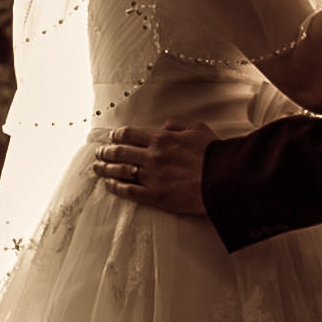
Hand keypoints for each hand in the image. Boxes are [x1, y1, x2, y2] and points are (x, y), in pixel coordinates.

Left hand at [91, 120, 214, 216]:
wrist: (223, 179)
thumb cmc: (214, 154)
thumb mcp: (198, 129)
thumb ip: (177, 125)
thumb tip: (163, 126)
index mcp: (162, 139)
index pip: (130, 134)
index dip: (117, 136)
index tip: (112, 137)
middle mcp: (152, 156)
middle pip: (120, 152)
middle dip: (106, 151)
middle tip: (99, 152)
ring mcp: (152, 177)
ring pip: (120, 170)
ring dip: (106, 168)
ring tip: (97, 168)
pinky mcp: (155, 195)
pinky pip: (129, 191)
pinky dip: (115, 187)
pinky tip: (108, 185)